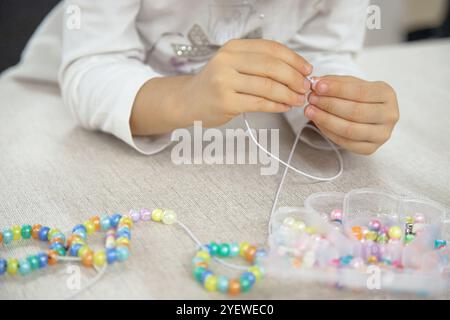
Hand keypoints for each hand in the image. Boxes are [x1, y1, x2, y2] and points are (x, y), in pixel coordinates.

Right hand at [178, 39, 312, 127]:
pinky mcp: (226, 102)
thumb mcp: (233, 64)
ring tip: (298, 99)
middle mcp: (227, 61)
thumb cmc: (215, 84)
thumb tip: (296, 71)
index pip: (271, 49)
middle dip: (294, 78)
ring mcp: (225, 82)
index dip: (293, 59)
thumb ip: (258, 64)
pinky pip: (259, 103)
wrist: (188, 101)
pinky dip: (276, 106)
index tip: (307, 69)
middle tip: (305, 87)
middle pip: (271, 66)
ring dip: (288, 94)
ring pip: (267, 86)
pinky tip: (284, 106)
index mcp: (233, 48)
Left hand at [305, 75, 398, 154]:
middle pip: (355, 112)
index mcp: (387, 94)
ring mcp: (382, 135)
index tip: (317, 86)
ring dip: (325, 120)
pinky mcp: (370, 149)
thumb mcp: (350, 84)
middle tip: (311, 99)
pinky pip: (345, 142)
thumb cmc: (359, 96)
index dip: (337, 89)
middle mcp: (389, 115)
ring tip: (309, 111)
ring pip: (350, 130)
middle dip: (329, 105)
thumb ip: (334, 82)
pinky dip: (328, 132)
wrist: (369, 114)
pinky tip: (317, 122)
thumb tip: (314, 82)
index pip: (360, 92)